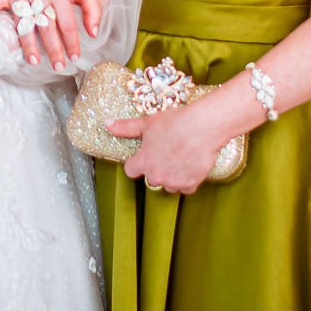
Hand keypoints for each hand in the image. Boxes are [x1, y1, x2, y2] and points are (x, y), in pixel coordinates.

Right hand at [0, 0, 100, 69]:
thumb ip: (92, 10)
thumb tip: (93, 34)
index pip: (67, 25)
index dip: (72, 43)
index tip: (74, 57)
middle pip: (46, 28)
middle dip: (53, 50)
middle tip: (58, 67)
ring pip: (24, 24)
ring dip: (28, 44)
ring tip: (33, 61)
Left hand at [109, 98, 250, 195]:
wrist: (203, 127)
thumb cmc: (175, 123)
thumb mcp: (147, 123)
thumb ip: (126, 128)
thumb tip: (107, 124)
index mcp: (144, 162)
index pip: (130, 170)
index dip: (136, 162)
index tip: (143, 156)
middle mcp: (157, 176)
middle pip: (151, 179)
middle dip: (156, 169)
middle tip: (165, 153)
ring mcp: (174, 182)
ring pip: (168, 184)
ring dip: (171, 176)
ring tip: (179, 158)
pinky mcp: (190, 184)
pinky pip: (185, 187)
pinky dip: (187, 179)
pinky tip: (190, 165)